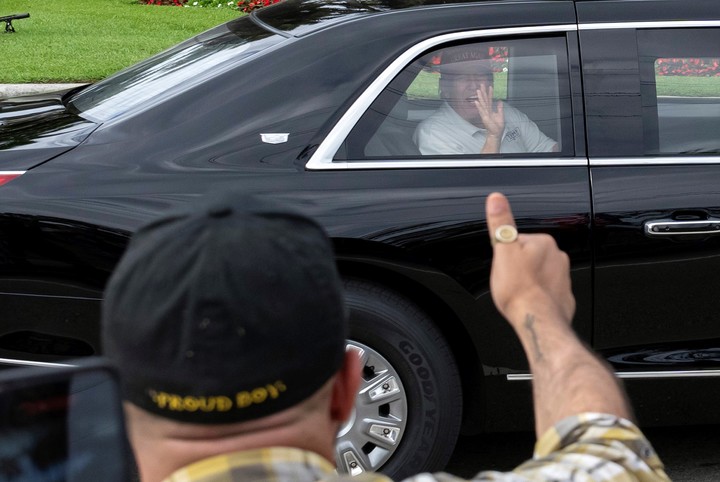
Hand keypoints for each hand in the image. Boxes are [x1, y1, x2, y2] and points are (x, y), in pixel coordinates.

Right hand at [474, 84, 504, 139]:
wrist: (496, 134)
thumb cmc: (498, 126)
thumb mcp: (501, 115)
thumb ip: (500, 108)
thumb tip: (500, 101)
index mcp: (491, 110)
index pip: (490, 100)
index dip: (490, 93)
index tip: (490, 86)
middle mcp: (487, 111)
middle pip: (485, 100)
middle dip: (483, 92)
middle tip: (481, 85)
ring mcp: (485, 114)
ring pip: (482, 104)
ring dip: (480, 97)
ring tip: (478, 90)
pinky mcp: (484, 118)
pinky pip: (481, 111)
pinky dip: (479, 106)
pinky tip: (476, 101)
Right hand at [486, 193, 574, 331]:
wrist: (536, 319)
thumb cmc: (518, 288)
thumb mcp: (502, 251)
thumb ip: (501, 223)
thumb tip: (496, 198)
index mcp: (543, 242)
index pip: (518, 241)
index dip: (506, 253)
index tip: (503, 265)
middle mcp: (558, 257)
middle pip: (528, 257)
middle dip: (518, 266)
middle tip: (508, 280)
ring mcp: (563, 277)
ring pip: (538, 274)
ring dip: (528, 281)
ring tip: (517, 292)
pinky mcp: (563, 296)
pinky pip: (547, 290)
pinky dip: (538, 295)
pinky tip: (529, 301)